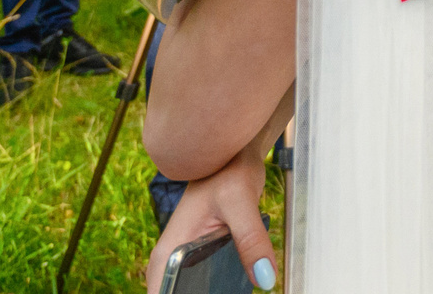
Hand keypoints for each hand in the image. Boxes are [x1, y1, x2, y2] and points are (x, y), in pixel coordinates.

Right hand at [142, 141, 276, 291]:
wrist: (234, 153)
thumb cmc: (228, 168)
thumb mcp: (240, 202)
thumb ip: (251, 240)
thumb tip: (264, 278)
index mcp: (168, 252)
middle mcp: (171, 259)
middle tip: (228, 289)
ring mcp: (185, 259)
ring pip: (192, 291)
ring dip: (211, 292)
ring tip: (235, 287)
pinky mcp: (200, 257)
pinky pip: (204, 283)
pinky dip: (219, 288)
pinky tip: (244, 281)